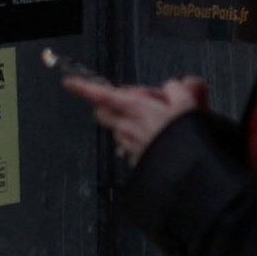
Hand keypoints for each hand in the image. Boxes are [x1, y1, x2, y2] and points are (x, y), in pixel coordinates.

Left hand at [63, 73, 206, 165]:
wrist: (186, 173)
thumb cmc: (184, 139)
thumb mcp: (187, 101)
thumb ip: (177, 88)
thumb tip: (175, 86)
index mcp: (134, 108)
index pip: (101, 95)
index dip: (83, 87)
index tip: (69, 82)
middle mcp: (126, 128)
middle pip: (103, 111)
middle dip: (111, 104)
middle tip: (137, 100)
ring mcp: (128, 146)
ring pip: (118, 128)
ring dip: (130, 122)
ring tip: (159, 122)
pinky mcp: (135, 160)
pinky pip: (129, 144)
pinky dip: (139, 138)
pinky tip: (160, 139)